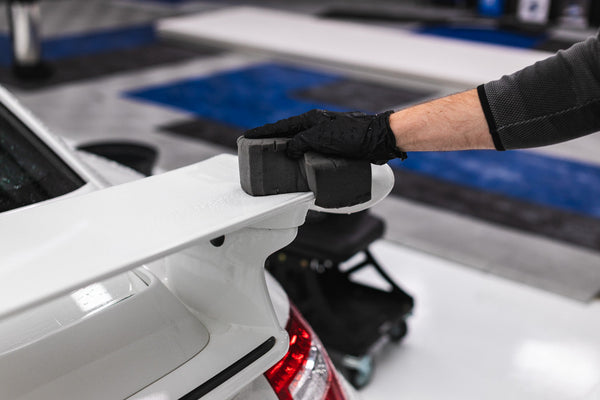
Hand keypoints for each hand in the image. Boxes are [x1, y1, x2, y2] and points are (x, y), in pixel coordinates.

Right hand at [244, 109, 405, 163]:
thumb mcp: (322, 137)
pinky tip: (301, 167)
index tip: (247, 137)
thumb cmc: (353, 135)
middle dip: (273, 142)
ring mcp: (326, 136)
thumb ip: (301, 142)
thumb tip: (288, 150)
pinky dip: (304, 158)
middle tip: (258, 150)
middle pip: (289, 135)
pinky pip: (313, 152)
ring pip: (301, 144)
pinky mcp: (335, 146)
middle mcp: (317, 126)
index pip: (281, 127)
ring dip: (288, 151)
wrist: (379, 138)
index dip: (263, 133)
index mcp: (311, 120)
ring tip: (276, 161)